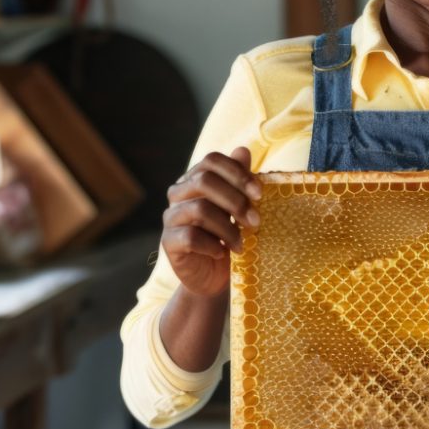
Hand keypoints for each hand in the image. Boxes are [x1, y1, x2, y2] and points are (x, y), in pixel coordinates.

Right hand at [161, 147, 260, 297]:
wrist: (214, 278)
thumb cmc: (228, 237)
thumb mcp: (239, 208)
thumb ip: (239, 180)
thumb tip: (242, 150)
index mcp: (195, 178)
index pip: (211, 161)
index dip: (237, 172)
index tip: (260, 193)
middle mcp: (178, 193)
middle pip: (204, 181)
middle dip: (235, 201)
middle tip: (256, 222)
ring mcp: (171, 217)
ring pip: (199, 209)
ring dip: (227, 228)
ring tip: (241, 244)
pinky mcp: (168, 241)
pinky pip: (190, 237)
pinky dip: (212, 245)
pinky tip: (222, 253)